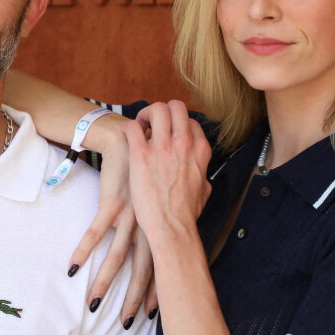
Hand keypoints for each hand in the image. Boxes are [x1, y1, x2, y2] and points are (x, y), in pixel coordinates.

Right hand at [68, 121, 157, 323]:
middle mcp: (147, 219)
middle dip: (133, 295)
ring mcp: (129, 213)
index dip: (155, 287)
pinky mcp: (111, 202)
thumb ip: (168, 207)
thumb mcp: (162, 186)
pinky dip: (84, 250)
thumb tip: (174, 227)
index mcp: (159, 218)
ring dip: (103, 280)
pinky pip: (95, 231)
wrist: (128, 138)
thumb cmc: (145, 161)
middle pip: (142, 265)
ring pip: (117, 254)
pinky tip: (74, 267)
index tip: (151, 310)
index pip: (160, 261)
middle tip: (128, 320)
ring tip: (93, 302)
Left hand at [124, 101, 211, 240]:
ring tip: (140, 127)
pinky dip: (129, 128)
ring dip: (145, 115)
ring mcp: (162, 147)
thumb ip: (202, 174)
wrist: (172, 228)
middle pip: (175, 106)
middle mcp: (183, 143)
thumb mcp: (204, 190)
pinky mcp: (141, 155)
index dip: (177, 124)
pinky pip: (132, 127)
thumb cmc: (186, 213)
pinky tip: (129, 139)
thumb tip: (200, 173)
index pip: (190, 120)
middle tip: (153, 123)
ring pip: (155, 109)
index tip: (168, 133)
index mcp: (199, 149)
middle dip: (163, 110)